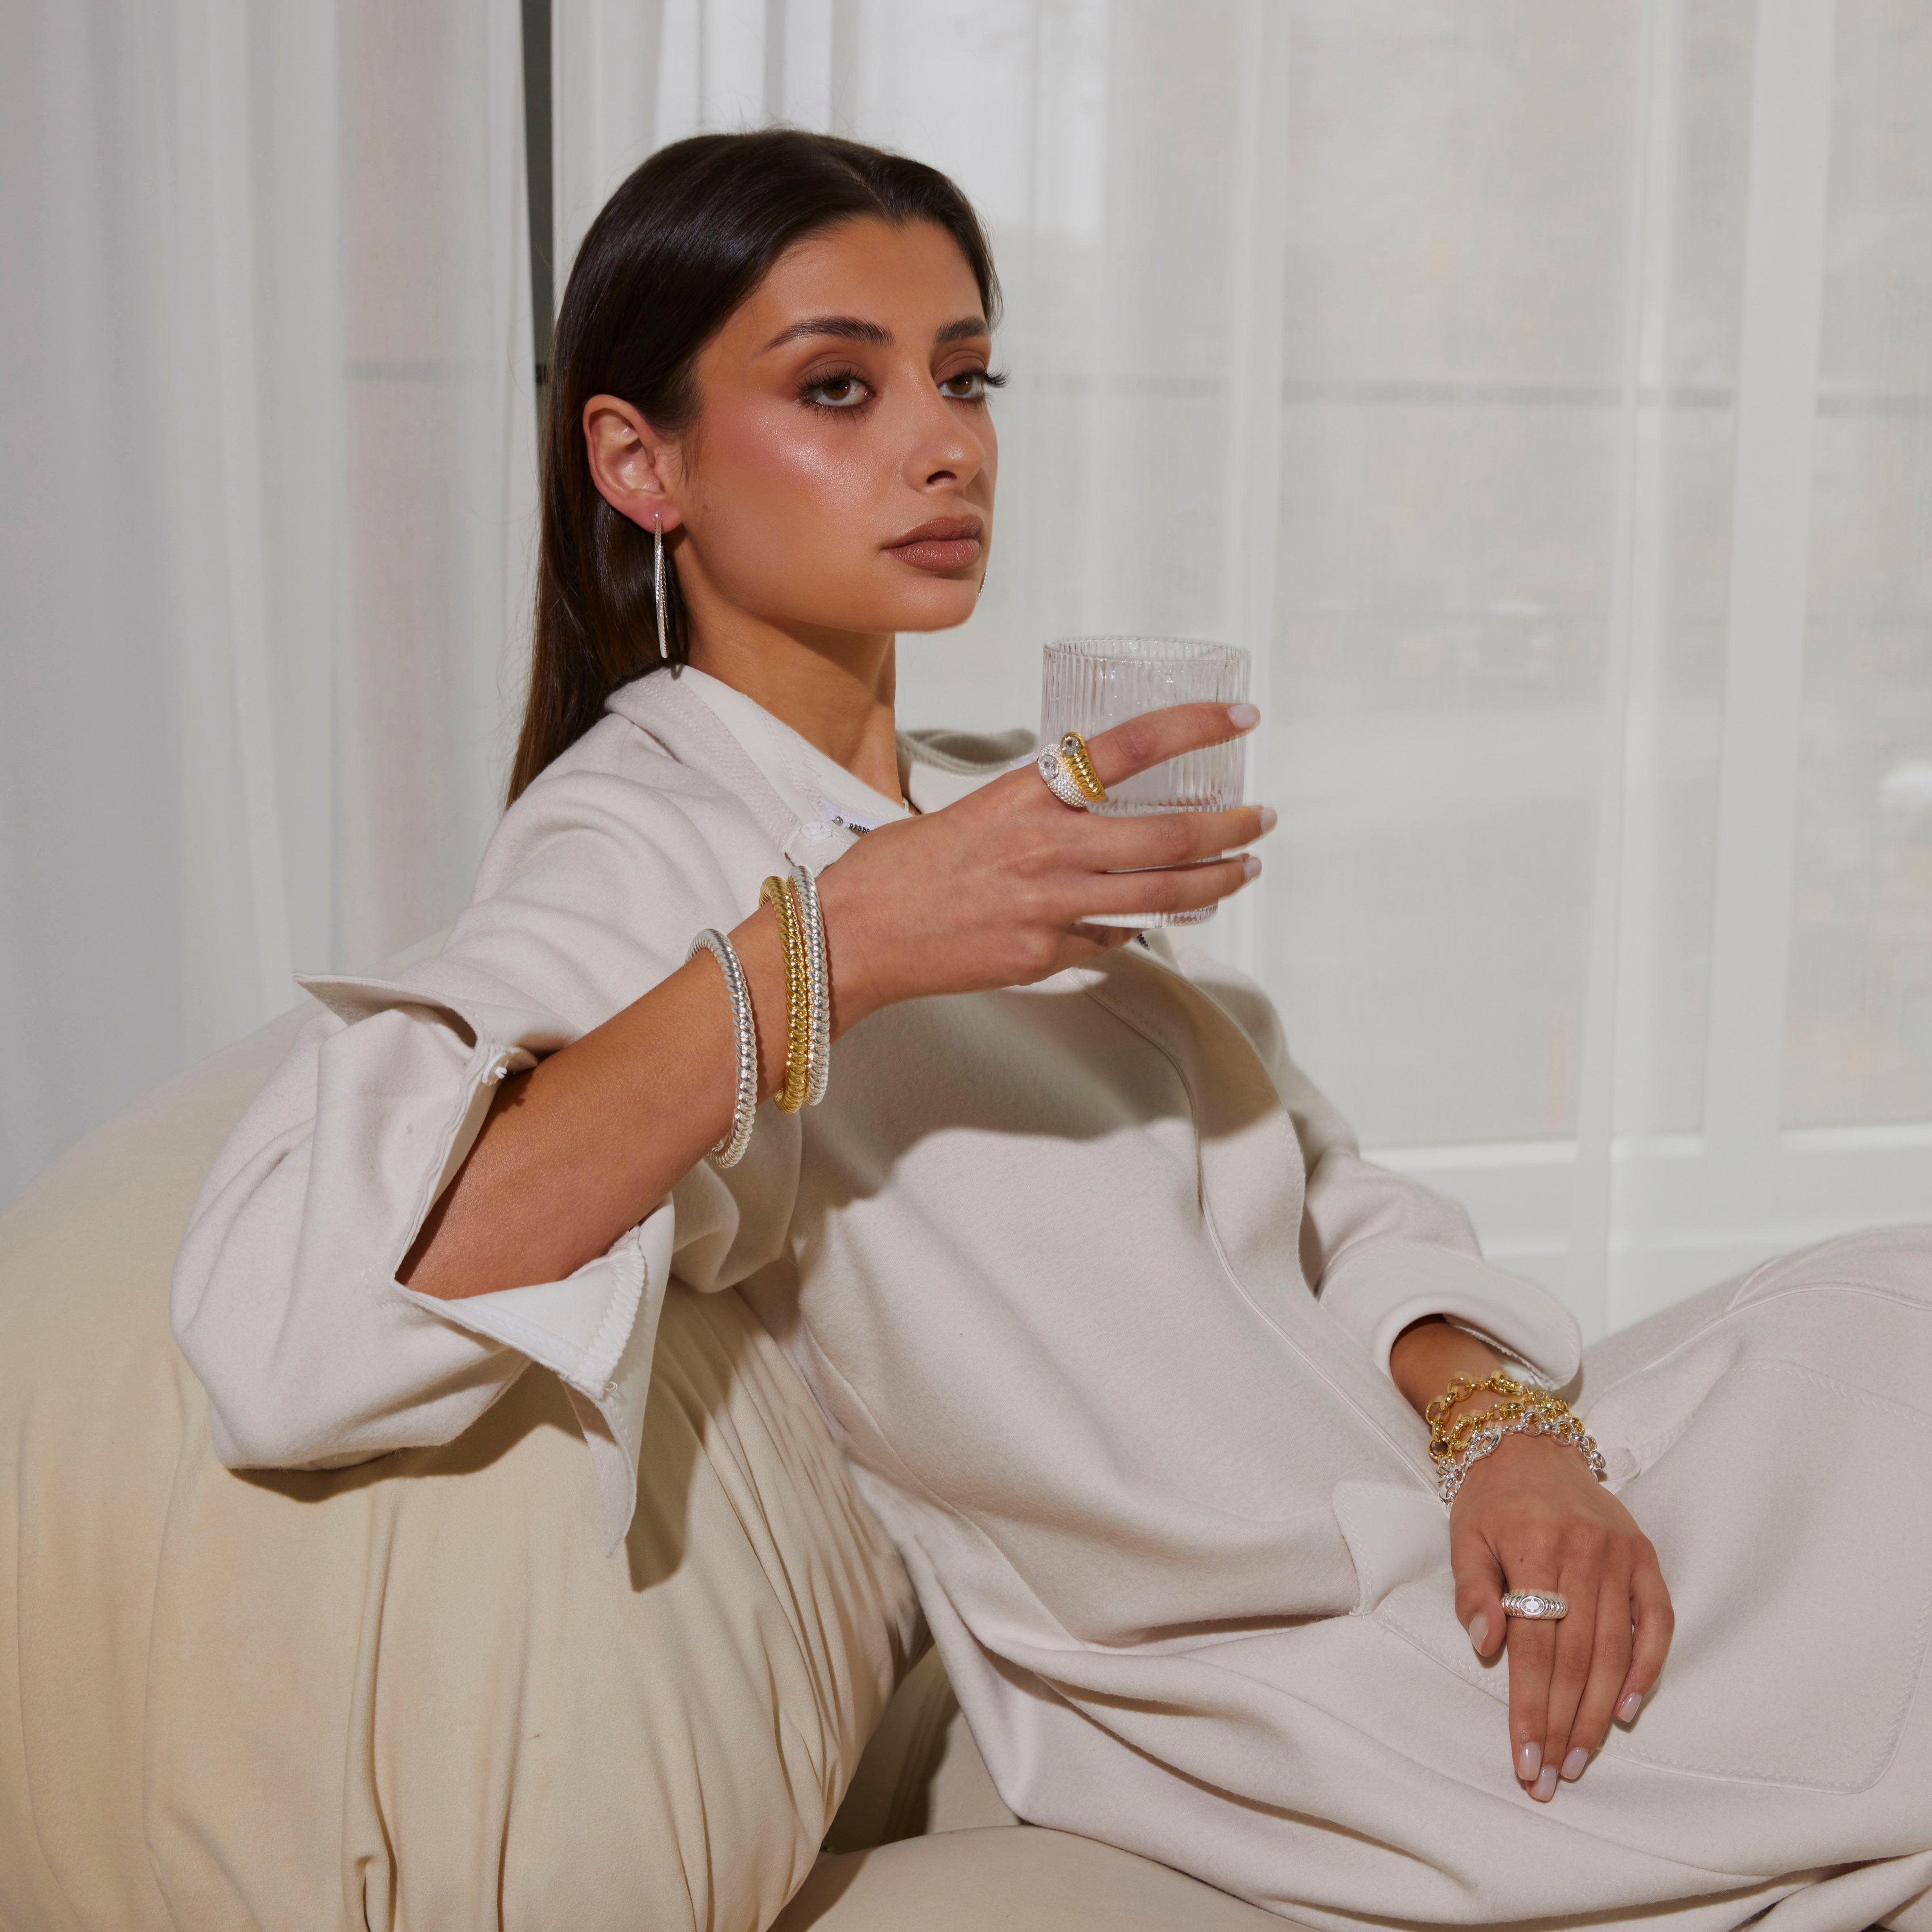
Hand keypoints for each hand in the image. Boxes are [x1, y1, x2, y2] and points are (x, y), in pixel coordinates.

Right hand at [813, 703, 1271, 1026]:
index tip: (1241, 716)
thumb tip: (1088, 812)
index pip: (1129, 747)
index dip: (1195, 727)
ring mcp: (1050, 907)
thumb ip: (1036, 811)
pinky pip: (1110, 939)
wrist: (851, 937)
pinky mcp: (1044, 955)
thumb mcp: (973, 814)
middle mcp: (1047, 848)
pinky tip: (1147, 920)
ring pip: (1159, 896)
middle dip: (1230, 828)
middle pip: (1168, 835)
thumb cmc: (898, 870)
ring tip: (1242, 871)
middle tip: (1261, 818)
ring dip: (1213, 883)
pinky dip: (1134, 927)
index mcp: (1026, 795)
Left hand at [1451, 1432, 1672, 1800]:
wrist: (1526, 1439)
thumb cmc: (1488, 1496)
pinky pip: (1656, 1622)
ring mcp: (1619, 1554)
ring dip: (1598, 1713)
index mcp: (1535, 1545)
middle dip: (1562, 1724)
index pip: (1533, 1647)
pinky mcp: (1643, 1556)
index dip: (1529, 1707)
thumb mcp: (1464, 1535)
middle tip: (1552, 1775)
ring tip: (1579, 1758)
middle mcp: (1584, 1551)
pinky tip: (1628, 1710)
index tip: (1524, 1757)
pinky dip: (1647, 1668)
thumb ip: (1474, 1591)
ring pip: (1614, 1650)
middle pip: (1577, 1658)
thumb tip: (1486, 1646)